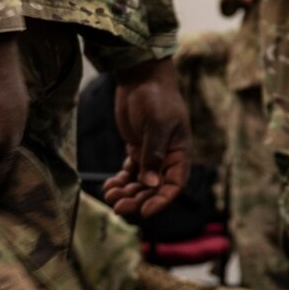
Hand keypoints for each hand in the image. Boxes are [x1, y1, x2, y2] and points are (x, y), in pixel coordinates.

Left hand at [102, 57, 191, 219]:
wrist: (142, 77)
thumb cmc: (157, 97)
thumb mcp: (157, 125)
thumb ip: (153, 154)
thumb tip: (150, 183)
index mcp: (179, 153)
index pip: (174, 185)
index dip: (161, 200)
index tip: (145, 212)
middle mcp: (167, 157)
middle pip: (154, 188)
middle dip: (137, 199)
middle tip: (117, 207)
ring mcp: (151, 154)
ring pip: (140, 183)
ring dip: (126, 192)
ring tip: (109, 196)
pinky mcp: (136, 149)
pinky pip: (130, 172)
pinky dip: (120, 181)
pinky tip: (109, 185)